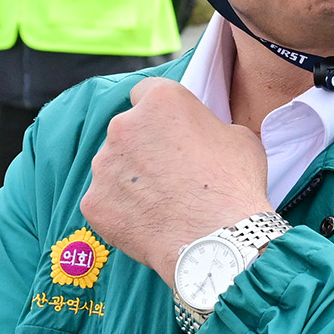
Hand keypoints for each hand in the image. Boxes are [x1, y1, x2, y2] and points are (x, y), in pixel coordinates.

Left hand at [81, 78, 274, 284]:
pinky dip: (122, 209)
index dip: (161, 114)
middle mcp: (124, 125)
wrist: (217, 241)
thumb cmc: (234, 187)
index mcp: (162, 101)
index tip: (170, 131)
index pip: (147, 93)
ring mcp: (104, 165)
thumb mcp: (239, 138)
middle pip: (127, 130)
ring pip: (113, 166)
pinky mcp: (94, 201)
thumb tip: (203, 136)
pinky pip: (105, 200)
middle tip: (171, 173)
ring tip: (162, 202)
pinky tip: (150, 221)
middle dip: (144, 147)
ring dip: (131, 178)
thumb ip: (209, 127)